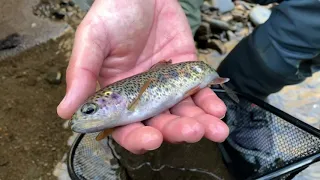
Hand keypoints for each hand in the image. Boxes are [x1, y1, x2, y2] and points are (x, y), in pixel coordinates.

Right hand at [57, 0, 228, 153]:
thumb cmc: (112, 13)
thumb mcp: (93, 39)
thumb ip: (81, 73)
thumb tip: (64, 112)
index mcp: (117, 94)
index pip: (125, 125)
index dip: (137, 137)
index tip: (151, 139)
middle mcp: (143, 95)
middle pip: (160, 122)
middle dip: (176, 130)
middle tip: (191, 131)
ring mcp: (167, 84)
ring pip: (183, 112)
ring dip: (200, 123)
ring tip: (214, 130)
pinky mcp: (186, 71)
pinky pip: (199, 91)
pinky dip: (209, 102)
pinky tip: (217, 111)